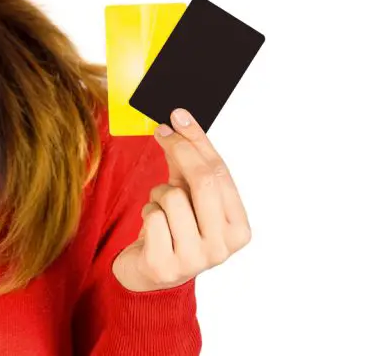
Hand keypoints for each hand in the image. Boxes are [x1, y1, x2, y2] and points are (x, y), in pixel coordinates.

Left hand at [112, 107, 250, 291]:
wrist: (149, 272)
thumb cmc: (174, 227)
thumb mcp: (187, 194)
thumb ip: (188, 163)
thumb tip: (178, 123)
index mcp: (239, 228)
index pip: (221, 173)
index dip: (198, 140)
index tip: (178, 115)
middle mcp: (224, 247)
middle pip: (204, 181)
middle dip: (179, 149)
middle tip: (161, 132)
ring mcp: (196, 259)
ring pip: (173, 196)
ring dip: (159, 193)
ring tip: (160, 208)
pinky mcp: (165, 265)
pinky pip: (152, 215)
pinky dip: (146, 212)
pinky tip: (151, 227)